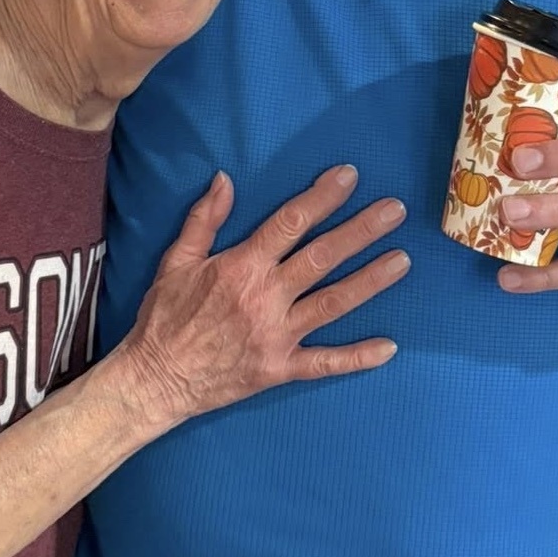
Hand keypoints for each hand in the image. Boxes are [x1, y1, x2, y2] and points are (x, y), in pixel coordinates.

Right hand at [113, 166, 407, 429]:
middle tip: (395, 211)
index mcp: (242, 266)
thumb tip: (225, 178)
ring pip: (333, 303)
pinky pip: (324, 363)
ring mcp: (277, 335)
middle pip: (322, 257)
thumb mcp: (176, 260)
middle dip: (361, 231)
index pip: (290, 223)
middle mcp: (265, 297)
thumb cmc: (164, 317)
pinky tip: (388, 347)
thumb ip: (204, 219)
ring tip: (402, 261)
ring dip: (370, 281)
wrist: (155, 379)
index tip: (349, 177)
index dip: (322, 197)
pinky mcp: (280, 369)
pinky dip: (356, 357)